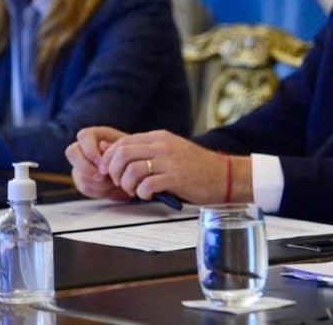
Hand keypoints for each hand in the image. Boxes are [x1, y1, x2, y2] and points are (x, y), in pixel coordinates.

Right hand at [66, 127, 131, 200]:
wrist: (135, 174)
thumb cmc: (132, 157)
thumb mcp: (127, 149)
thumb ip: (114, 147)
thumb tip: (101, 145)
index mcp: (96, 135)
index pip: (83, 136)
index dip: (90, 150)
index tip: (104, 162)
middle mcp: (84, 148)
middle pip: (71, 152)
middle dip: (86, 167)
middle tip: (102, 176)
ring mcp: (81, 164)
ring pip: (79, 174)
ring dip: (98, 182)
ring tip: (115, 182)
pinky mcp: (82, 179)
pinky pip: (84, 187)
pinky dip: (99, 190)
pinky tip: (111, 188)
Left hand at [100, 130, 251, 204]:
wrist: (223, 175)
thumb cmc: (195, 166)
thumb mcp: (170, 150)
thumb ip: (146, 150)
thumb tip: (115, 152)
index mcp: (159, 137)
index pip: (123, 142)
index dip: (109, 158)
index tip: (109, 171)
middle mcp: (163, 145)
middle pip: (123, 154)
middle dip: (114, 172)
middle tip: (120, 183)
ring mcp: (170, 161)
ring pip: (132, 170)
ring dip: (127, 185)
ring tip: (134, 191)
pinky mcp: (176, 178)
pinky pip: (147, 184)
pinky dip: (142, 192)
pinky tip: (148, 194)